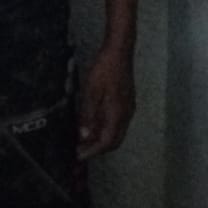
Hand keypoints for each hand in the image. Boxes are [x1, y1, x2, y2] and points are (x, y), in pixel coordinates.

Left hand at [76, 47, 135, 161]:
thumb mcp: (91, 92)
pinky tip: (92, 125)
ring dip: (101, 139)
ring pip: (116, 133)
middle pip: (114, 141)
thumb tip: (84, 135)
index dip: (93, 151)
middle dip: (97, 149)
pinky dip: (104, 129)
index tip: (79, 155)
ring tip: (83, 140)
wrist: (119, 51)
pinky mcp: (126, 103)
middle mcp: (126, 114)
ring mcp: (128, 109)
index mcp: (118, 113)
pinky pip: (116, 123)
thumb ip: (88, 115)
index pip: (107, 141)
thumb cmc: (105, 68)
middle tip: (80, 151)